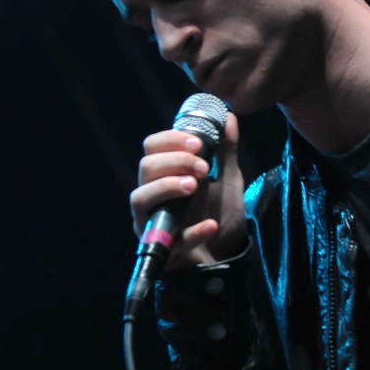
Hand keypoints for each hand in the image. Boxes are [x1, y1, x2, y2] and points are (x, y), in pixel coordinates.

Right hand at [130, 111, 246, 268]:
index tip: (198, 143)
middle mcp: (152, 196)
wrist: (227, 252)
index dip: (171, 140)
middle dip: (174, 161)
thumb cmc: (217, 211)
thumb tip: (229, 117)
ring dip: (167, 187)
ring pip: (140, 198)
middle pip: (145, 168)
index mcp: (165, 174)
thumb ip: (226, 151)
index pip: (152, 147)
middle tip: (203, 167)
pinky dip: (191, 231)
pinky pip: (168, 238)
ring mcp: (152, 222)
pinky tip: (210, 225)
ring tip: (195, 185)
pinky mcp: (162, 250)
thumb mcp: (228, 178)